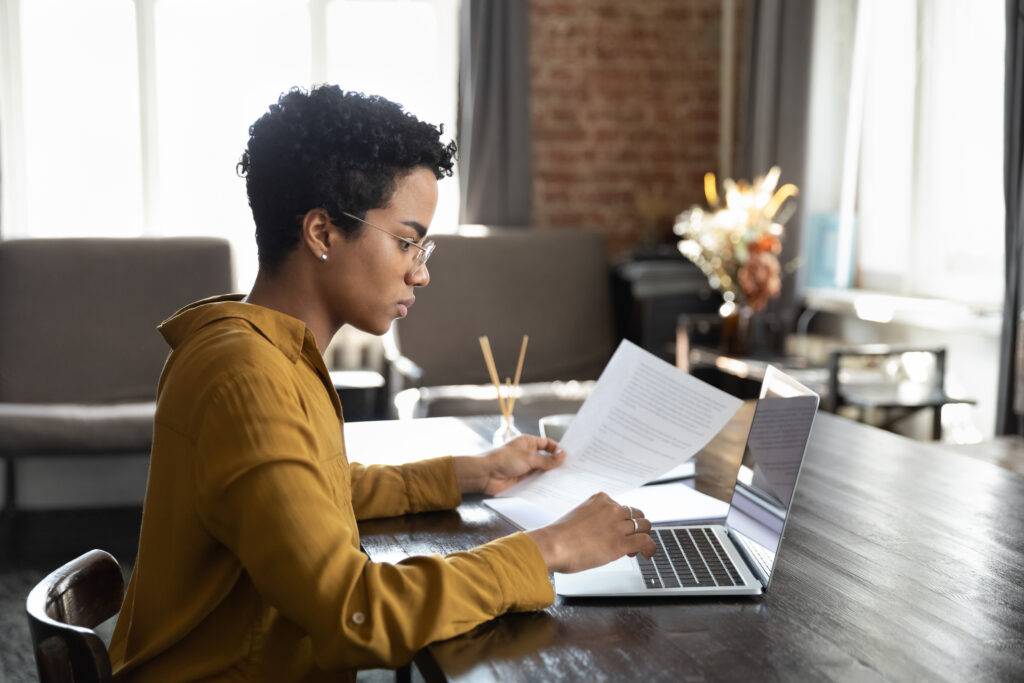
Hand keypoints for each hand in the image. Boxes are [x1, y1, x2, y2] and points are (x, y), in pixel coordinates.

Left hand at [452, 435, 565, 494]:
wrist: (485, 475)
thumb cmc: (503, 460)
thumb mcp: (529, 458)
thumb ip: (547, 459)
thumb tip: (563, 455)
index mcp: (528, 442)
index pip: (547, 444)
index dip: (557, 449)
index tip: (569, 456)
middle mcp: (527, 454)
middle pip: (546, 458)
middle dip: (556, 464)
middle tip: (571, 470)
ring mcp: (525, 467)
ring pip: (542, 471)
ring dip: (550, 475)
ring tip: (566, 480)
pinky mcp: (522, 479)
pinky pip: (536, 481)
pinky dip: (543, 484)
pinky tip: (553, 488)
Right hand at [526, 493, 655, 573]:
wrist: (552, 545)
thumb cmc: (558, 535)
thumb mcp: (577, 516)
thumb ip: (592, 518)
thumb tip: (598, 531)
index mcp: (600, 499)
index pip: (621, 507)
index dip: (623, 520)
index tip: (618, 530)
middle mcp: (611, 509)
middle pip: (636, 514)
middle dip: (634, 527)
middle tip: (628, 539)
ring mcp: (617, 525)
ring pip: (644, 526)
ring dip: (642, 536)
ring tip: (634, 548)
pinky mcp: (620, 543)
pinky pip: (646, 541)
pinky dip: (650, 548)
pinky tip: (647, 554)